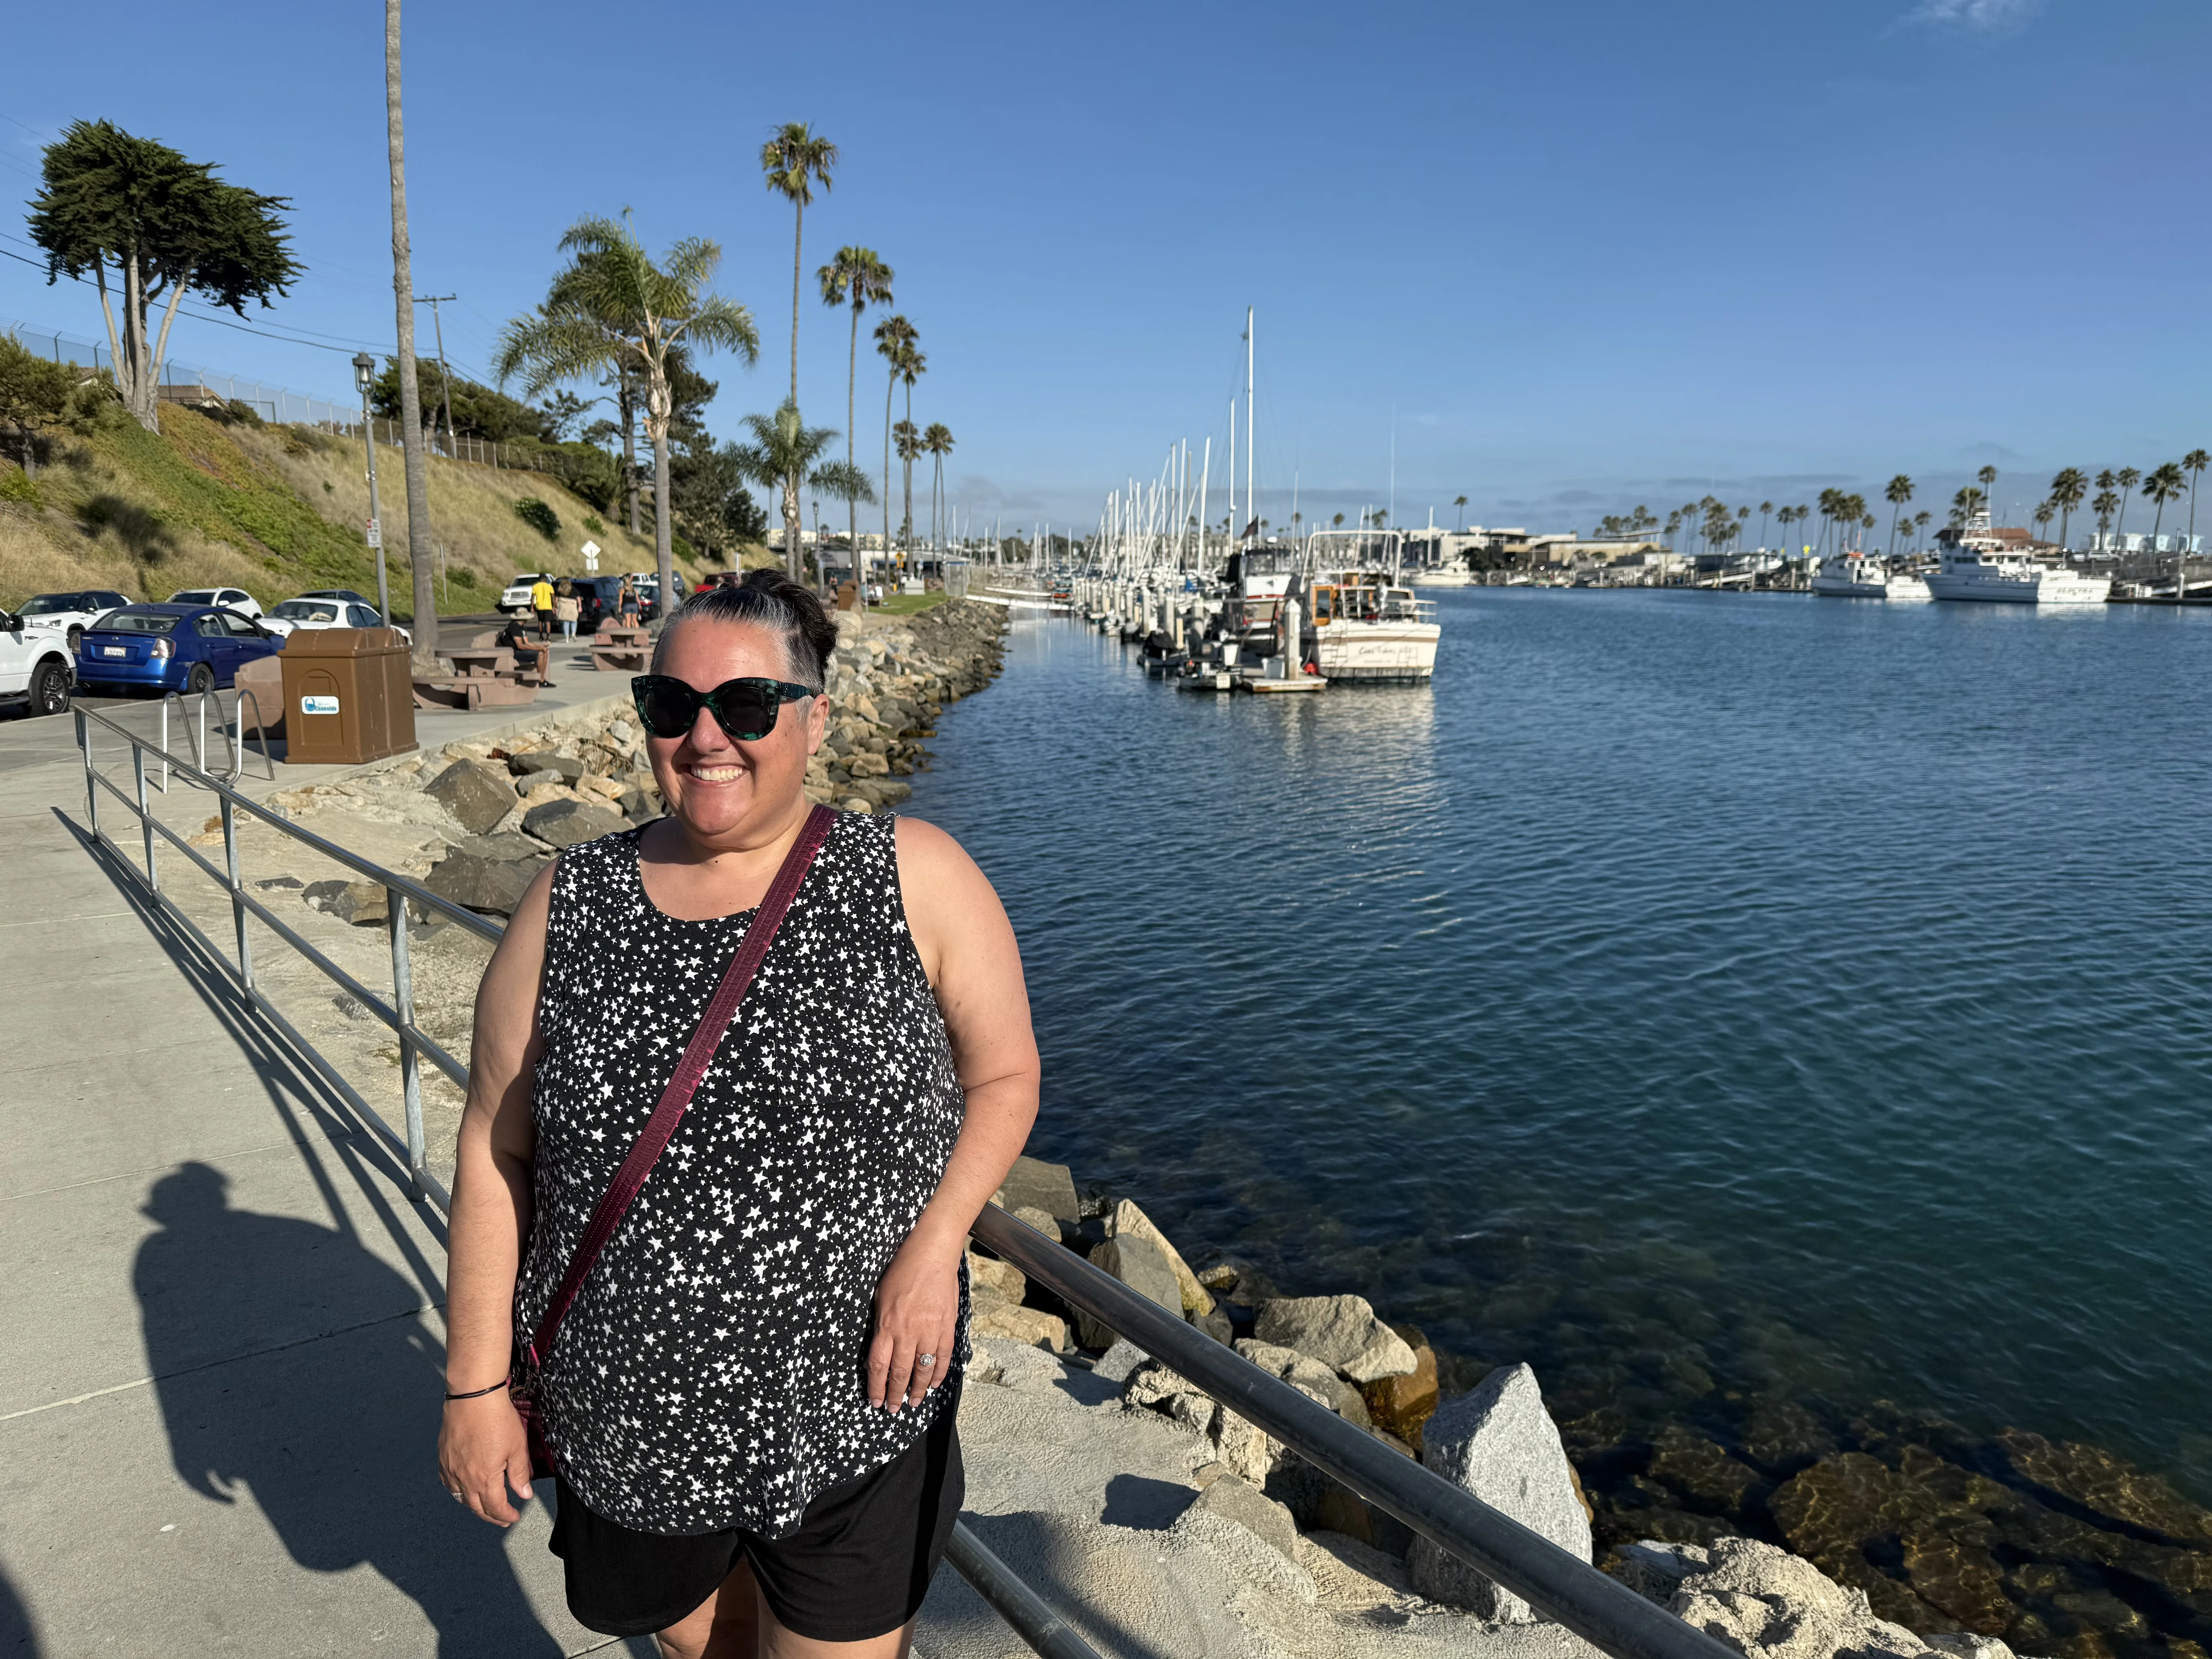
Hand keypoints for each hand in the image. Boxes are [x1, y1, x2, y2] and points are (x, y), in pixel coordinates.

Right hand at [437, 1394, 534, 1525]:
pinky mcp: (443, 1457)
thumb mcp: (516, 1447)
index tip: (513, 1517)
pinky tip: (463, 1490)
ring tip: (485, 1507)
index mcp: (484, 1479)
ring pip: (460, 1497)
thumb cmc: (497, 1418)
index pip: (495, 1507)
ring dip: (474, 1506)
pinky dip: (457, 1491)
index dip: (505, 1515)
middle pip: (476, 1506)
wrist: (473, 1396)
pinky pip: (448, 1483)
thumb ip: (519, 1474)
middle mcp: (464, 1478)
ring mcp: (450, 1468)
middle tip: (501, 1519)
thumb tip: (524, 1494)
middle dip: (491, 1516)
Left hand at [868, 1231, 960, 1412]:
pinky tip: (933, 1384)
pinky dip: (938, 1373)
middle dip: (895, 1395)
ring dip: (918, 1390)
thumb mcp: (880, 1297)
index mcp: (887, 1325)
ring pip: (923, 1369)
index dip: (876, 1387)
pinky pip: (943, 1356)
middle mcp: (907, 1332)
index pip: (878, 1366)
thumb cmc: (902, 1270)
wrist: (931, 1253)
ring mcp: (930, 1330)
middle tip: (893, 1410)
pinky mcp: (947, 1326)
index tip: (874, 1401)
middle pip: (900, 1373)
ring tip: (914, 1403)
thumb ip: (880, 1325)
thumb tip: (880, 1349)